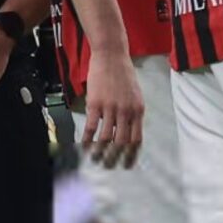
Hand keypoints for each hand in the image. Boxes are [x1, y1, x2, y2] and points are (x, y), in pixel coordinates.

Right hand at [80, 53, 144, 169]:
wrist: (111, 56)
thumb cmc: (123, 74)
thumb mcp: (135, 95)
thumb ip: (133, 113)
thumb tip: (128, 131)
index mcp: (138, 111)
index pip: (136, 139)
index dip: (131, 155)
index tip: (126, 165)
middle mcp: (126, 112)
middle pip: (121, 143)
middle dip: (115, 158)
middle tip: (108, 166)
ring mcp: (111, 108)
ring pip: (106, 138)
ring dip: (100, 152)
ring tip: (95, 159)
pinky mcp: (95, 104)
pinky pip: (91, 127)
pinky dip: (87, 139)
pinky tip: (84, 145)